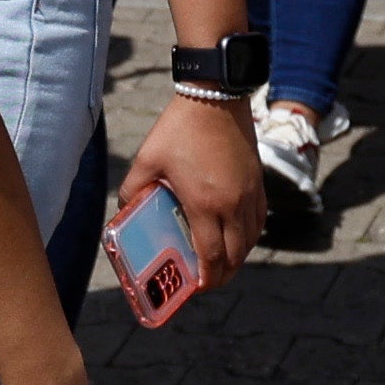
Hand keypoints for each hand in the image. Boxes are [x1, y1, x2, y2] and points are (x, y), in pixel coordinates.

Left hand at [116, 92, 261, 286]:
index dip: (206, 279)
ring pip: (251, 241)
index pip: (212, 256)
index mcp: (205, 204)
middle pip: (236, 257)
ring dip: (238, 258)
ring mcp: (249, 194)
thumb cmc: (179, 128)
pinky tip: (236, 236)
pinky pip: (259, 220)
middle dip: (222, 276)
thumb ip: (132, 189)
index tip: (195, 288)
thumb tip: (125, 209)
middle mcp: (233, 205)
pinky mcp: (258, 182)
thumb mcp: (147, 160)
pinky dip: (249, 236)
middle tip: (206, 281)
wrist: (215, 96)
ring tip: (221, 263)